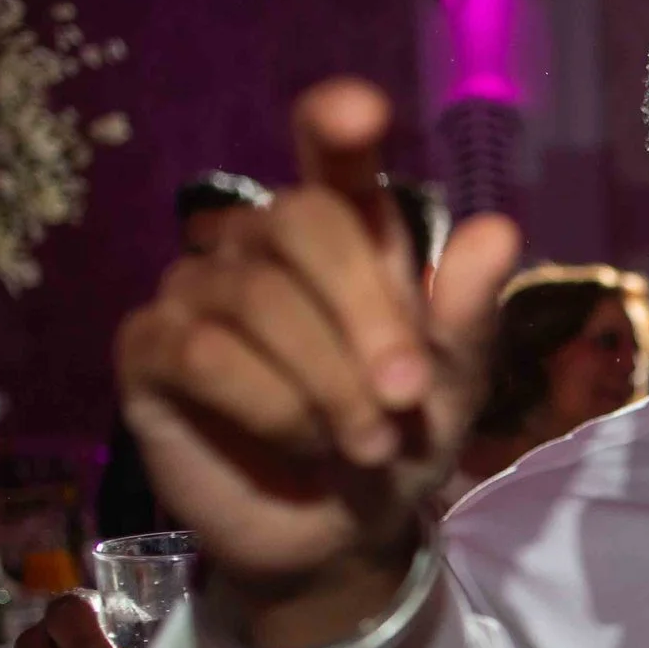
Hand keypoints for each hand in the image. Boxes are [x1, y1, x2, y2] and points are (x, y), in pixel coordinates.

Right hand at [115, 79, 518, 647]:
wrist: (343, 534)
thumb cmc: (398, 441)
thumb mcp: (453, 383)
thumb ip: (468, 312)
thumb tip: (498, 230)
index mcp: (345, 233)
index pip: (329, 153)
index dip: (338, 124)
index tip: (364, 113)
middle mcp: (262, 245)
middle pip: (301, 223)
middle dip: (367, 315)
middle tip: (407, 397)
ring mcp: (197, 291)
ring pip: (257, 298)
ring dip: (329, 383)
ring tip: (368, 446)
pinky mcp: (150, 351)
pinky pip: (203, 352)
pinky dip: (272, 407)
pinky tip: (304, 443)